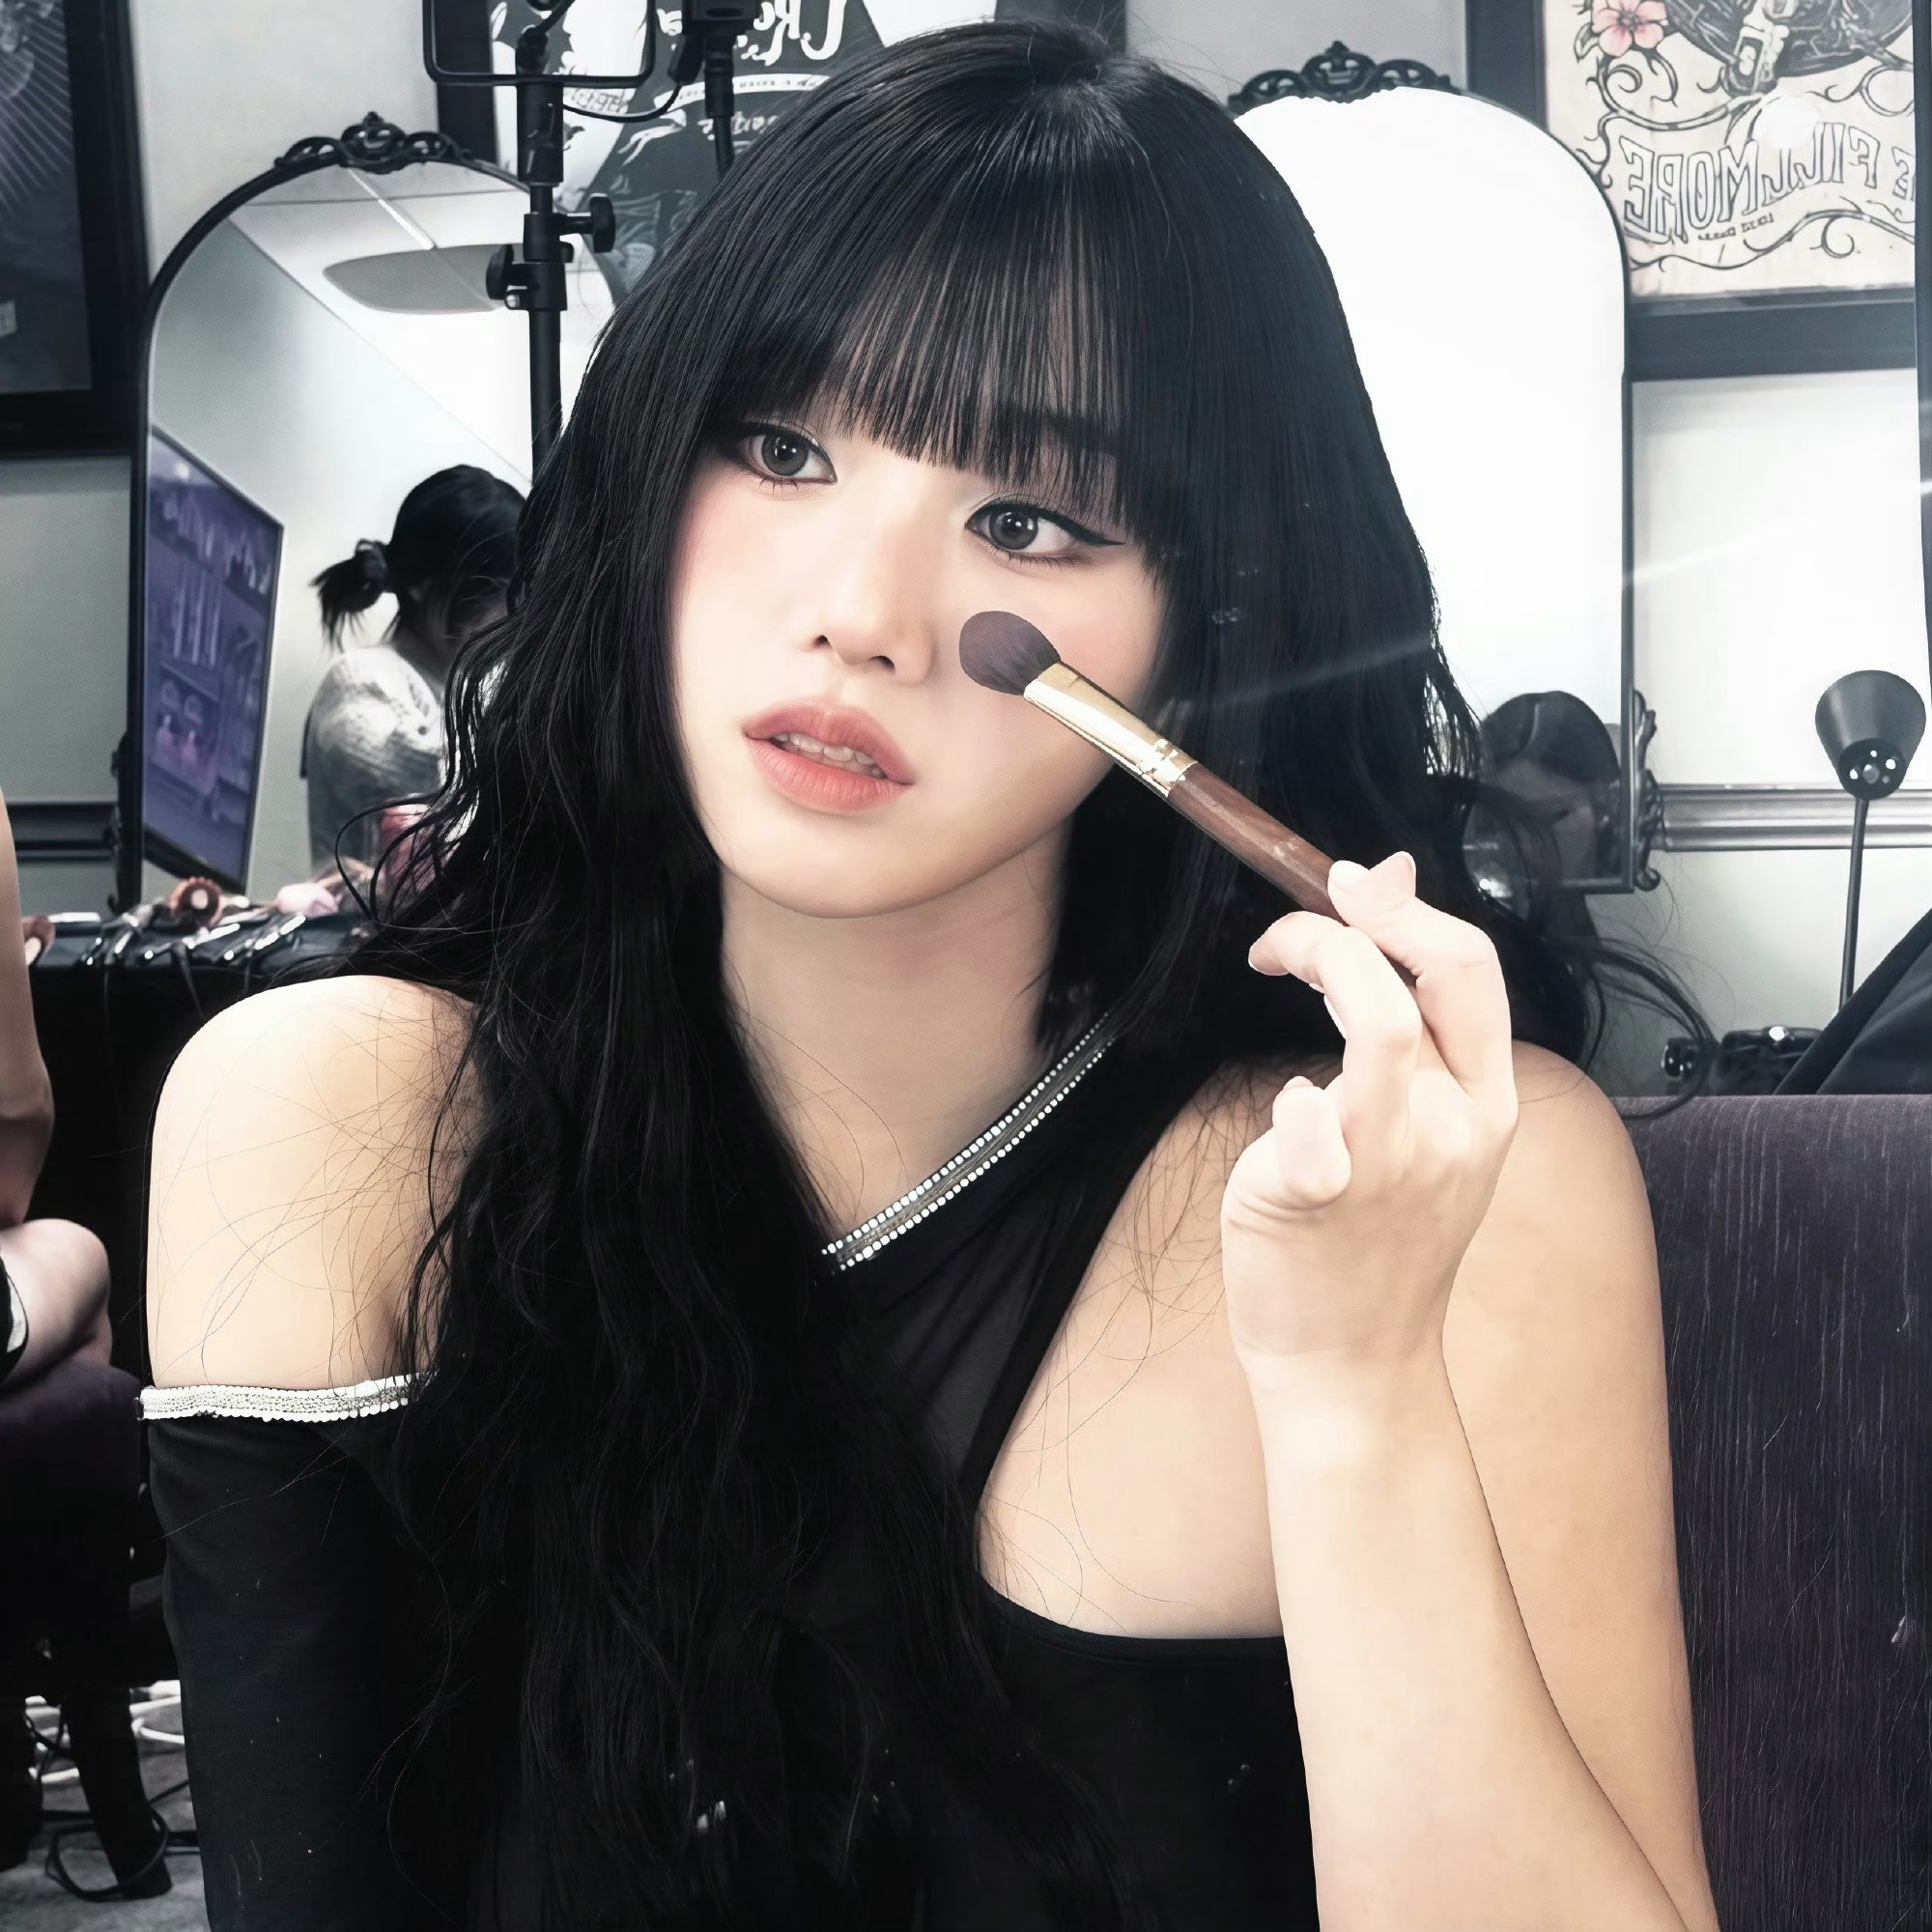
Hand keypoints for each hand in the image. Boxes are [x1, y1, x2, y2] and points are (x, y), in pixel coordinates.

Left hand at [1221, 851, 1518, 1379]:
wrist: (1353, 1363)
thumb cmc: (1375, 1243)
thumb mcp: (1426, 1134)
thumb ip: (1417, 1028)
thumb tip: (1389, 888)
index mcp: (1485, 1106)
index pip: (1472, 970)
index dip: (1408, 911)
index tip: (1353, 887)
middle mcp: (1451, 1128)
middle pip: (1431, 980)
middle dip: (1364, 923)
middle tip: (1302, 918)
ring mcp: (1393, 1162)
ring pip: (1382, 1027)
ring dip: (1319, 966)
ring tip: (1273, 963)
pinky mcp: (1322, 1195)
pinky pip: (1307, 1119)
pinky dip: (1287, 1101)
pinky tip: (1283, 1121)